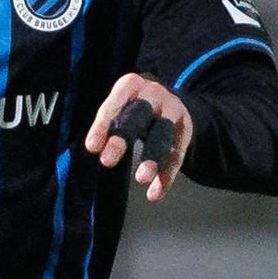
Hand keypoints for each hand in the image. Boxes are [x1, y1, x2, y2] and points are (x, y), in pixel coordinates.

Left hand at [84, 73, 192, 202]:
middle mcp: (153, 93)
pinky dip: (166, 176)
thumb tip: (95, 148)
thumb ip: (108, 124)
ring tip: (140, 178)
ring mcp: (172, 109)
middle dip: (122, 137)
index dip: (102, 126)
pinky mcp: (186, 128)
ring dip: (152, 157)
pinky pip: (177, 153)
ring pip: (163, 133)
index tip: (91, 147)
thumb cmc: (132, 106)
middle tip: (107, 162)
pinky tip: (155, 193)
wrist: (168, 100)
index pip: (113, 104)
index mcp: (130, 85)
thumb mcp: (119, 105)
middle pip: (139, 114)